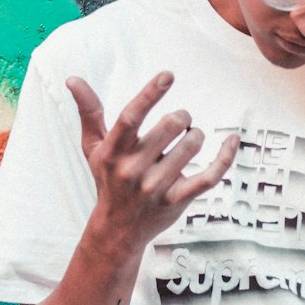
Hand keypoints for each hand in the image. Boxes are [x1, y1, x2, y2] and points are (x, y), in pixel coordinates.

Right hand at [66, 71, 238, 253]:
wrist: (118, 229)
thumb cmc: (108, 179)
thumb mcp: (94, 147)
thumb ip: (89, 112)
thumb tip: (73, 78)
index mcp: (113, 152)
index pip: (131, 117)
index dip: (150, 94)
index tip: (168, 75)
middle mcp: (133, 170)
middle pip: (171, 126)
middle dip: (182, 117)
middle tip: (179, 122)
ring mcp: (156, 187)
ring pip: (192, 146)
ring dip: (195, 136)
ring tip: (188, 141)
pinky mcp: (178, 201)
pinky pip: (210, 175)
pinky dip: (225, 156)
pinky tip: (232, 140)